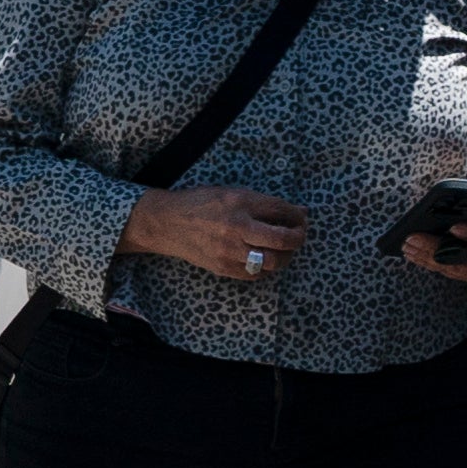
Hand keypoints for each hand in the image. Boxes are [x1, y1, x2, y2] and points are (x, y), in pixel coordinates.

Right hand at [123, 183, 311, 284]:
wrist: (166, 223)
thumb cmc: (201, 204)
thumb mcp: (232, 194)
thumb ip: (265, 204)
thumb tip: (299, 212)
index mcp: (239, 203)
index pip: (281, 210)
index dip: (297, 216)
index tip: (300, 218)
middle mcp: (236, 227)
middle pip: (282, 240)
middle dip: (298, 238)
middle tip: (298, 236)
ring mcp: (229, 250)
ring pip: (273, 261)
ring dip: (285, 256)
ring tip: (283, 250)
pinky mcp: (223, 267)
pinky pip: (256, 274)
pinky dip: (266, 268)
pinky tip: (264, 259)